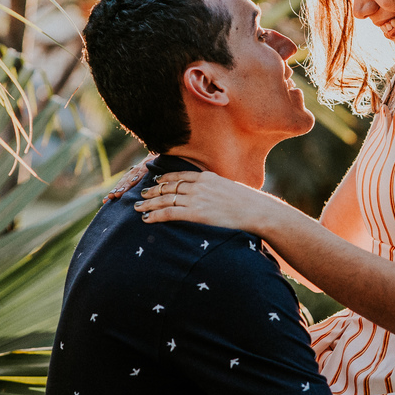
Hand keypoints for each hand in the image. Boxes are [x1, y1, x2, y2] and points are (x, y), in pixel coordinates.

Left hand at [103, 156, 154, 203]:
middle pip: (124, 181)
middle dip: (117, 190)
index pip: (122, 184)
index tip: (105, 201)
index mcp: (134, 174)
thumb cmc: (156, 168)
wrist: (162, 152)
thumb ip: (140, 187)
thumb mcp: (147, 177)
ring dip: (124, 186)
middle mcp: (135, 170)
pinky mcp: (149, 163)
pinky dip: (138, 176)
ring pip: (131, 177)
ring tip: (117, 194)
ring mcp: (141, 166)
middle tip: (110, 198)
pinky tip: (133, 182)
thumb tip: (137, 204)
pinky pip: (143, 171)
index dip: (114, 191)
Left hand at [132, 171, 283, 234]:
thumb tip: (212, 195)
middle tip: (142, 194)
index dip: (165, 178)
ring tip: (138, 207)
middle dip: (153, 191)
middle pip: (169, 187)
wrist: (256, 210)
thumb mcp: (229, 188)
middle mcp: (199, 185)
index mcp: (207, 177)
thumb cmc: (248, 203)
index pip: (180, 175)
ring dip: (150, 203)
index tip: (156, 181)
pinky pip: (170, 213)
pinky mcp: (196, 213)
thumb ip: (216, 189)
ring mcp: (197, 199)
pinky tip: (147, 218)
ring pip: (165, 199)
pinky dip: (156, 215)